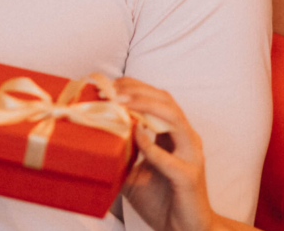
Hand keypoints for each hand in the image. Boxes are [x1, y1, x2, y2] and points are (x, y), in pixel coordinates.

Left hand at [117, 77, 220, 230]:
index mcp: (176, 134)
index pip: (159, 98)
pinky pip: (170, 158)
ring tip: (121, 103)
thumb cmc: (161, 199)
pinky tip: (135, 135)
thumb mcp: (134, 171)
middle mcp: (187, 139)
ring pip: (173, 119)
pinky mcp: (189, 177)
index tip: (108, 84)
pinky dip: (151, 145)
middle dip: (138, 91)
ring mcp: (191, 156)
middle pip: (166, 101)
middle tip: (111, 90)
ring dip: (145, 107)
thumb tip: (91, 138)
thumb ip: (122, 153)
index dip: (136, 86)